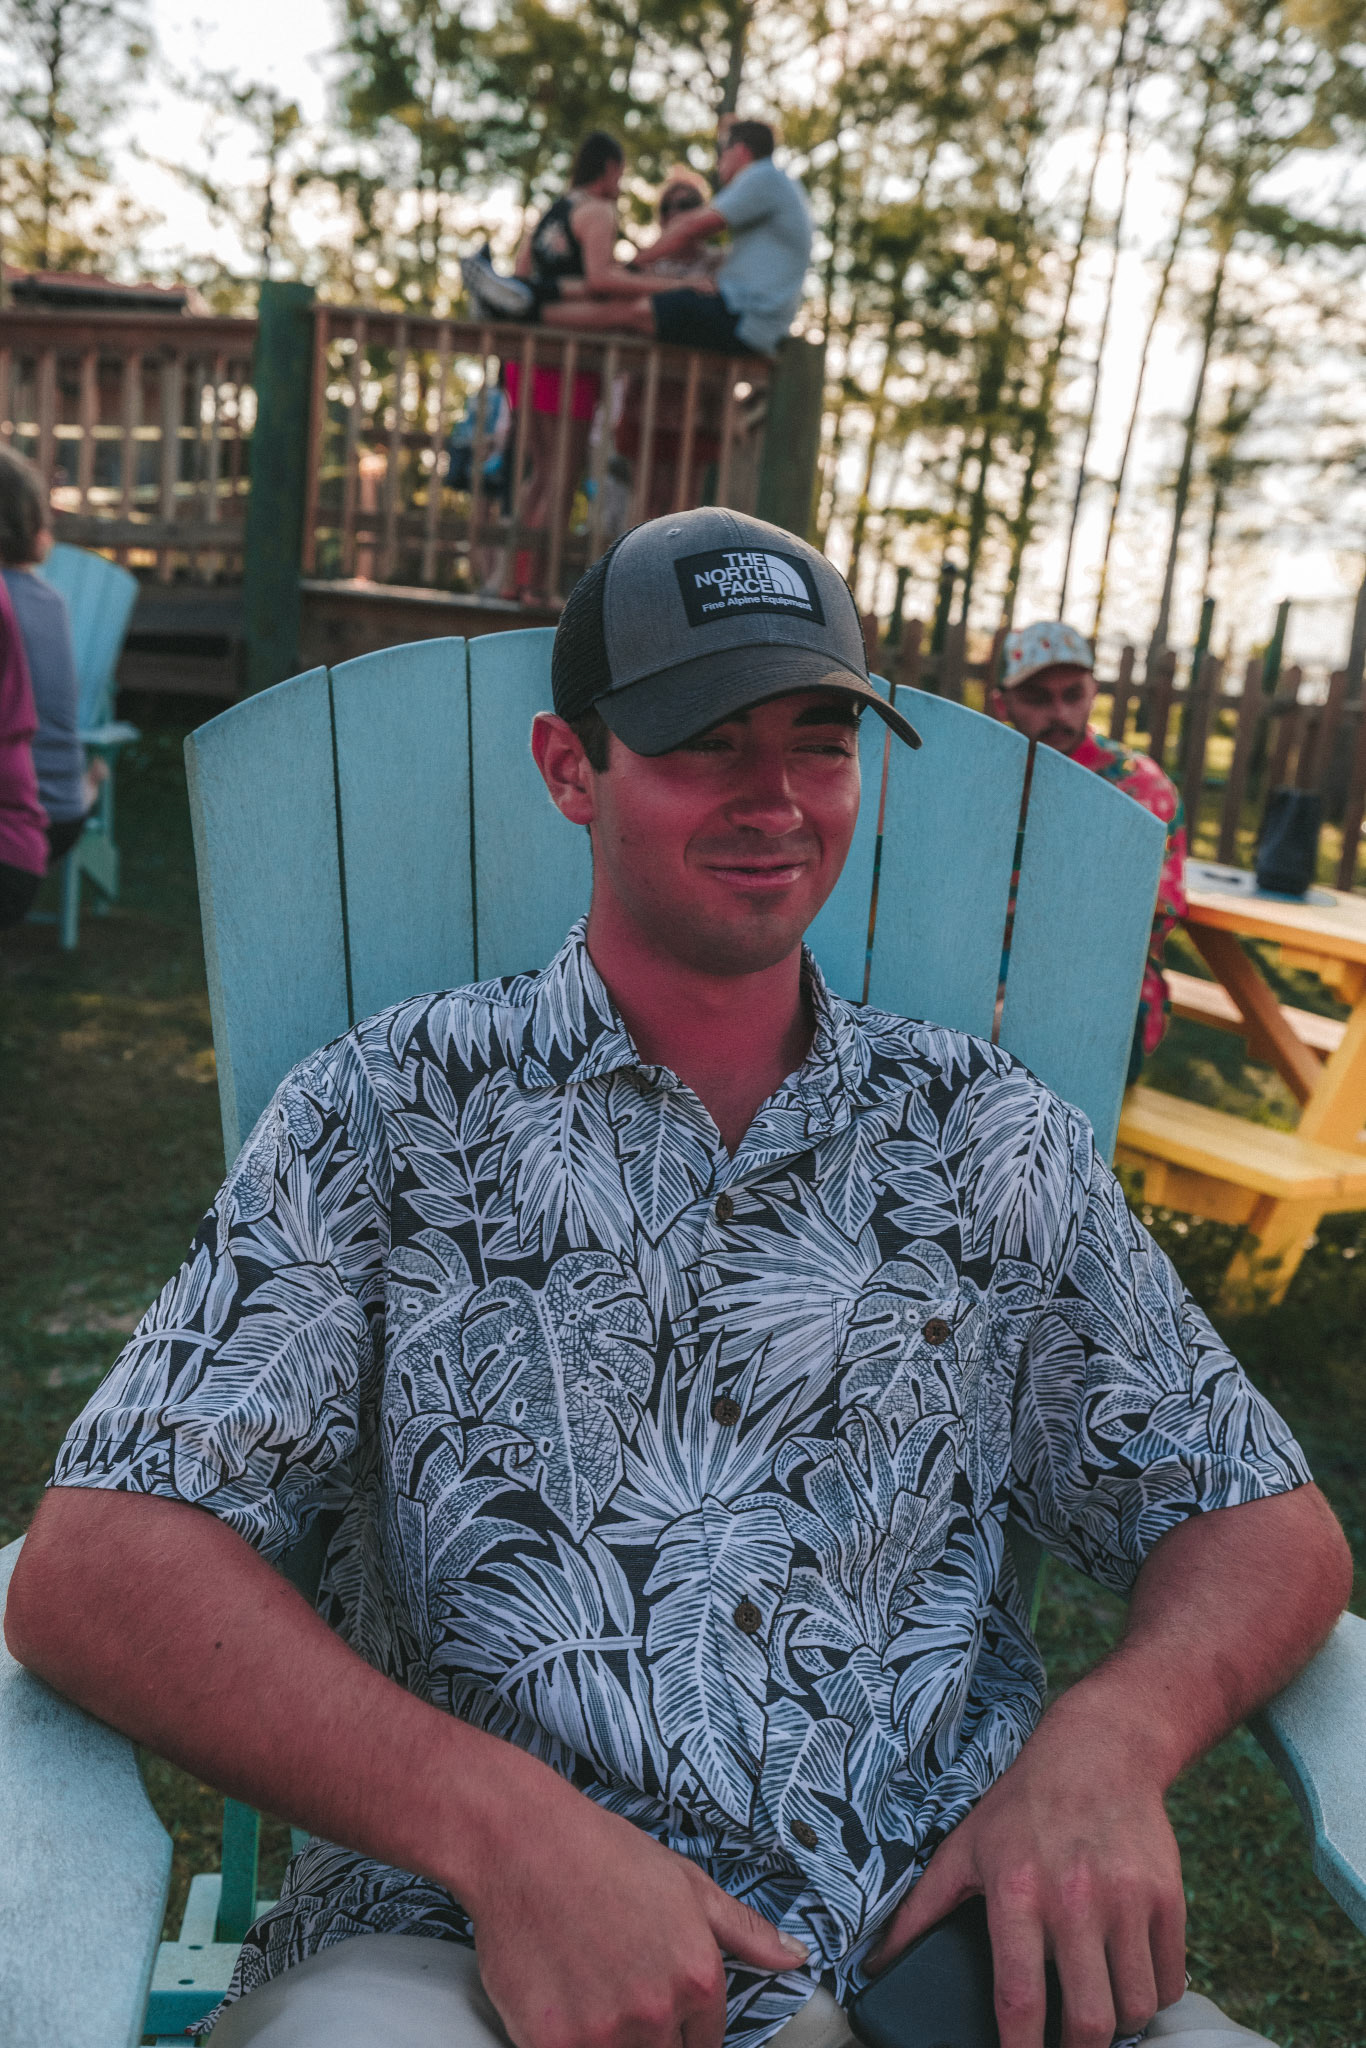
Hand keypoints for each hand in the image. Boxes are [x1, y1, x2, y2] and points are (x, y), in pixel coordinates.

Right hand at [467, 1773, 806, 2047]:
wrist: (524, 1842)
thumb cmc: (603, 1854)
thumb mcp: (687, 1884)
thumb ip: (744, 1930)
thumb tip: (795, 1957)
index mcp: (698, 1979)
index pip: (707, 2045)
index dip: (684, 2030)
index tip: (661, 2010)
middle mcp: (657, 2013)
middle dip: (652, 2038)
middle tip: (621, 1995)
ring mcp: (604, 2034)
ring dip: (610, 2041)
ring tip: (590, 1994)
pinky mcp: (552, 2045)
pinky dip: (568, 2043)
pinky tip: (559, 2004)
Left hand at [867, 1706, 1185, 2047]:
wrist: (1100, 1750)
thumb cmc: (1024, 1805)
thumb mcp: (964, 1848)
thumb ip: (920, 1910)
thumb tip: (875, 1964)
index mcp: (1017, 1891)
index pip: (1019, 1999)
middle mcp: (1075, 1898)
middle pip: (1090, 2021)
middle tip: (1067, 2044)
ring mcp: (1127, 1899)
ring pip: (1136, 2008)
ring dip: (1118, 2024)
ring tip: (1097, 2007)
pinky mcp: (1167, 1896)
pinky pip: (1170, 1980)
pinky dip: (1153, 1995)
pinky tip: (1129, 1979)